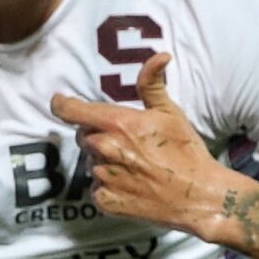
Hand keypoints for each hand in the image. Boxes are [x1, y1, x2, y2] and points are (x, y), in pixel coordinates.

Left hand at [49, 54, 231, 237]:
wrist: (198, 196)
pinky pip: (96, 189)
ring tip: (134, 166)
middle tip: (125, 142)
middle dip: (97, 135)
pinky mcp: (106, 201)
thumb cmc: (186, 152)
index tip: (59, 102)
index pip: (71, 111)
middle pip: (83, 136)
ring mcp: (103, 177)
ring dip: (104, 162)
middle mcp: (105, 149)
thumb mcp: (170, 113)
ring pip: (91, 163)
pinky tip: (132, 185)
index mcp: (118, 124)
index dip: (61, 104)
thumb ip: (153, 84)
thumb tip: (160, 56)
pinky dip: (108, 186)